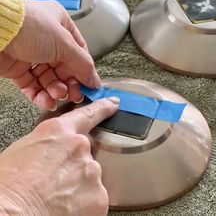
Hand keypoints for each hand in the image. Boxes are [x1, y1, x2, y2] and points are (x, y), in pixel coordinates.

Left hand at [0, 0, 100, 109]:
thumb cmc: (27, 26)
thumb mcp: (64, 43)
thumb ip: (83, 64)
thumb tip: (95, 81)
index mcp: (61, 25)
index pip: (79, 52)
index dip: (85, 70)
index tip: (90, 86)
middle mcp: (47, 39)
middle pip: (65, 68)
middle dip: (70, 83)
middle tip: (75, 95)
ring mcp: (32, 54)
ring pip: (49, 79)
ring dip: (55, 90)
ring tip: (58, 96)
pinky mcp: (18, 68)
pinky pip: (33, 85)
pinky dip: (40, 95)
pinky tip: (46, 101)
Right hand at [0, 97, 118, 215]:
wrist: (10, 213)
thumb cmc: (9, 184)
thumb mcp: (25, 149)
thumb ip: (49, 143)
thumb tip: (54, 151)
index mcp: (59, 132)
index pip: (88, 114)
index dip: (103, 107)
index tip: (113, 103)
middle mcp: (79, 147)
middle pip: (85, 155)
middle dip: (75, 166)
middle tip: (56, 181)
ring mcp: (90, 170)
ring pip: (90, 178)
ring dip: (79, 186)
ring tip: (57, 198)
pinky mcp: (98, 196)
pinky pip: (95, 198)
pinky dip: (85, 204)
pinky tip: (67, 208)